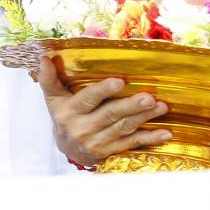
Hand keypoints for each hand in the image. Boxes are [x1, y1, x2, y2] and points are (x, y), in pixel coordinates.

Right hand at [39, 57, 169, 167]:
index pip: (88, 99)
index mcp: (70, 111)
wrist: (67, 149)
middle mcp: (84, 128)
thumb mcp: (52, 98)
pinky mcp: (112, 152)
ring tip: (161, 106)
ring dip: (144, 118)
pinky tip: (165, 132)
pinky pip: (132, 144)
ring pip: (124, 128)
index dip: (103, 91)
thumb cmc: (63, 115)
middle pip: (110, 115)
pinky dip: (150, 139)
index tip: (119, 81)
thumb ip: (49, 79)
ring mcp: (99, 142)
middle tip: (149, 96)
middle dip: (131, 105)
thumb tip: (44, 57)